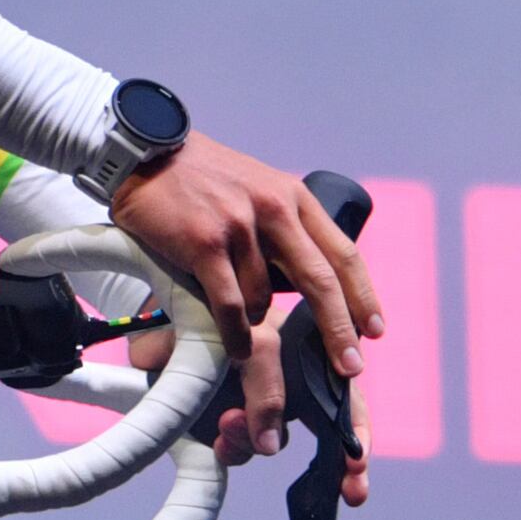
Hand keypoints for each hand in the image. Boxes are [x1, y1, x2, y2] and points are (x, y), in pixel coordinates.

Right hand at [107, 135, 377, 505]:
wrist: (146, 153)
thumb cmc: (200, 176)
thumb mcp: (257, 187)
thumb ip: (283, 225)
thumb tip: (309, 279)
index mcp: (292, 196)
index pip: (342, 252)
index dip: (363, 295)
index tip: (374, 330)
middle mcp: (273, 209)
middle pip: (320, 281)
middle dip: (340, 329)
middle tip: (352, 366)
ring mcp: (239, 226)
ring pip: (264, 297)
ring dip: (259, 323)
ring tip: (246, 333)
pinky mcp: (204, 244)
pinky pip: (229, 304)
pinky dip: (236, 334)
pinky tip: (238, 349)